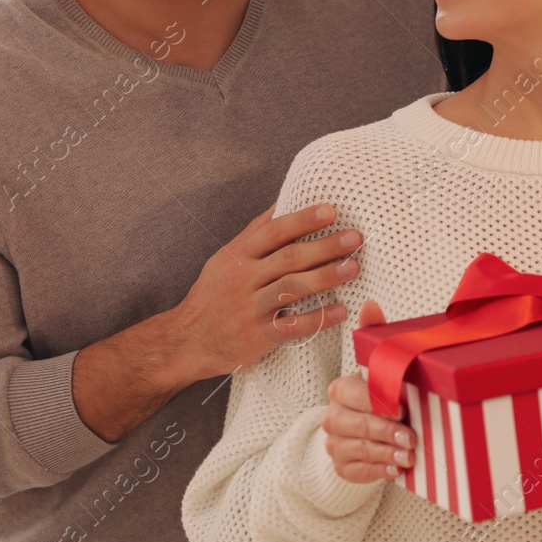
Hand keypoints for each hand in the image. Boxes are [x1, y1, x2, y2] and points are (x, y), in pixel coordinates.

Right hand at [72, 202, 363, 442]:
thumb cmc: (212, 295)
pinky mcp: (258, 337)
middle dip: (325, 246)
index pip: (273, 231)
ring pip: (293, 289)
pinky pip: (293, 326)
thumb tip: (283, 202)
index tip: (331, 210)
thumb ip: (255, 232)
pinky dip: (318, 317)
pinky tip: (340, 309)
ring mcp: (250, 309)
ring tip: (354, 267)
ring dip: (326, 277)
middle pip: (289, 258)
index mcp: (237, 256)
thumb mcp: (226, 259)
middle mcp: (243, 279)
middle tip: (354, 238)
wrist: (186, 340)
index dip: (303, 219)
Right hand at [323, 300, 417, 483]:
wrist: (368, 429)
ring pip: (358, 450)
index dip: (377, 403)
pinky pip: (356, 472)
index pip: (354, 396)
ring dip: (386, 454)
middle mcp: (333, 417)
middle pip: (357, 425)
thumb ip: (374, 335)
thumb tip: (369, 304)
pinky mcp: (341, 466)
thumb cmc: (378, 394)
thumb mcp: (378, 365)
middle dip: (386, 432)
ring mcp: (335, 443)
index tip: (402, 409)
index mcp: (340, 390)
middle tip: (411, 437)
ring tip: (410, 455)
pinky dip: (378, 472)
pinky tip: (397, 470)